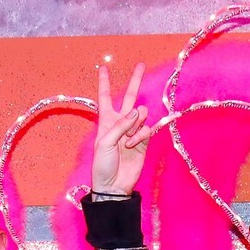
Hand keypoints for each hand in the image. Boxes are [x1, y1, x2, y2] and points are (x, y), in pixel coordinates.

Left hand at [91, 61, 149, 195]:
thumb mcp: (104, 142)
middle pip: (129, 97)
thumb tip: (137, 112)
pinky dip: (141, 135)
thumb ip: (120, 125)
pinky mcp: (143, 140)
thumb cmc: (103, 165)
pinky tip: (133, 144)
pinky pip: (147, 129)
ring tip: (128, 140)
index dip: (105, 82)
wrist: (113, 185)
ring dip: (136, 124)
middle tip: (141, 64)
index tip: (104, 67)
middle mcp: (120, 123)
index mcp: (106, 121)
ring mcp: (133, 131)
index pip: (105, 97)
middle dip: (135, 81)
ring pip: (141, 114)